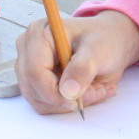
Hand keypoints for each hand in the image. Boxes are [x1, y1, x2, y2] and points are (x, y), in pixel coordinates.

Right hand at [14, 9, 138, 114]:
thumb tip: (67, 92)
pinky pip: (44, 104)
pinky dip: (66, 104)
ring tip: (94, 89)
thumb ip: (83, 68)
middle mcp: (28, 49)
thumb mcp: (99, 49)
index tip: (77, 100)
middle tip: (95, 92)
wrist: (109, 41)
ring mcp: (28, 66)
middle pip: (33, 89)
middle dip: (64, 99)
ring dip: (67, 103)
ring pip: (38, 101)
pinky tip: (85, 92)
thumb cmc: (103, 38)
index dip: (54, 92)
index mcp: (40, 33)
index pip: (34, 72)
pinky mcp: (35, 82)